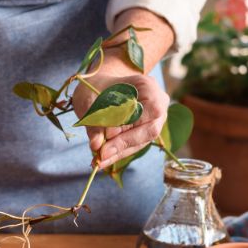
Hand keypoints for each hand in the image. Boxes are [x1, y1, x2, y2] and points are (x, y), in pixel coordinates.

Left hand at [72, 49, 168, 168]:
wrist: (101, 85)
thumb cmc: (95, 87)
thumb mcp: (89, 99)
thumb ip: (94, 120)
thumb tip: (96, 145)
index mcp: (148, 86)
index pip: (146, 111)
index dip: (128, 126)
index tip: (106, 138)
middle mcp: (158, 103)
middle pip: (149, 130)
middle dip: (123, 144)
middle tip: (101, 155)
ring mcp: (155, 119)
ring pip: (141, 141)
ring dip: (119, 152)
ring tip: (98, 161)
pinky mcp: (145, 132)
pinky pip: (134, 145)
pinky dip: (117, 153)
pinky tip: (102, 160)